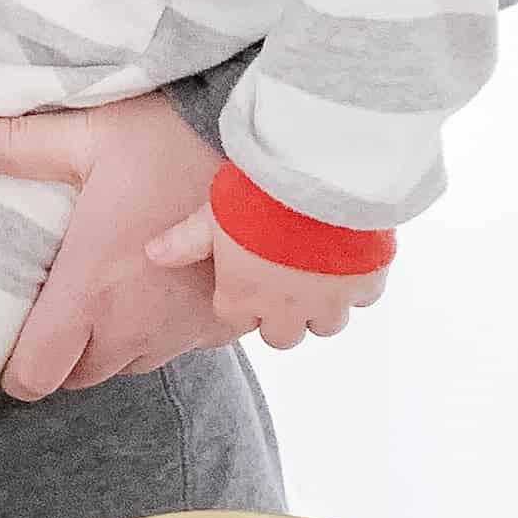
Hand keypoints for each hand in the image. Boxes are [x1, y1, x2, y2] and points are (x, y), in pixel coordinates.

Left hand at [0, 95, 237, 397]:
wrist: (270, 150)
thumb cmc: (173, 136)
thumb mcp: (87, 132)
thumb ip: (13, 143)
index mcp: (91, 288)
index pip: (35, 376)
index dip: (12, 368)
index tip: (7, 335)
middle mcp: (135, 325)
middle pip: (76, 377)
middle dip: (58, 351)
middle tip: (53, 299)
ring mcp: (182, 333)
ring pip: (124, 367)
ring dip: (107, 342)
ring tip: (104, 286)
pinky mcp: (220, 327)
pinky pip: (174, 350)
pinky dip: (157, 330)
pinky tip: (153, 282)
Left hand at [144, 206, 385, 350]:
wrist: (320, 178)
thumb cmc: (258, 194)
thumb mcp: (212, 213)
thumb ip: (185, 240)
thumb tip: (152, 254)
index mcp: (242, 295)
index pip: (235, 322)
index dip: (240, 304)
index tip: (246, 282)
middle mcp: (285, 309)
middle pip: (282, 338)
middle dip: (281, 318)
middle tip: (282, 283)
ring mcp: (328, 300)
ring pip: (327, 326)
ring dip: (321, 307)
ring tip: (317, 272)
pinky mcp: (365, 283)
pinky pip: (364, 299)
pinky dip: (358, 284)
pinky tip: (348, 256)